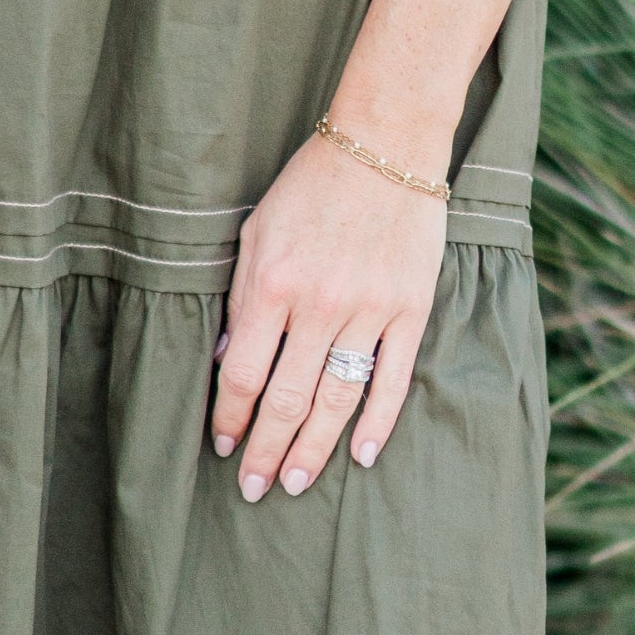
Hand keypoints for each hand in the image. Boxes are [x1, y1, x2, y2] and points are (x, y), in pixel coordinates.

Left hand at [212, 132, 445, 499]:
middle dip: (266, 448)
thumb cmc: (312, 186)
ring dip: (313, 448)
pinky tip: (360, 456)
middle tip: (254, 488)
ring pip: (337, 398)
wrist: (386, 145)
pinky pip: (392, 379)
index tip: (223, 446)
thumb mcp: (257, 232)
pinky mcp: (411, 309)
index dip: (230, 416)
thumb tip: (233, 360)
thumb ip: (244, 297)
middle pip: (288, 398)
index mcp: (274, 284)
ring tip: (294, 481)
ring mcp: (370, 310)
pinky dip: (376, 422)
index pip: (243, 373)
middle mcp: (320, 304)